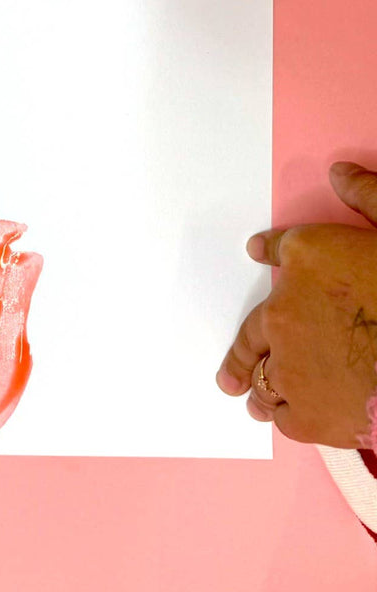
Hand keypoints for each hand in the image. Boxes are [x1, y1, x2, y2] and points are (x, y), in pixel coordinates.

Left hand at [217, 163, 376, 448]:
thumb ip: (369, 197)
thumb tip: (339, 171)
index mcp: (308, 261)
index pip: (278, 253)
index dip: (268, 253)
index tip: (257, 254)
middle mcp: (285, 313)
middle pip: (252, 337)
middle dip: (242, 357)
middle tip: (229, 378)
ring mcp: (292, 367)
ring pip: (265, 381)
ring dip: (263, 389)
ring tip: (258, 403)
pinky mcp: (309, 414)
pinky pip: (286, 417)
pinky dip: (288, 417)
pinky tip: (290, 419)